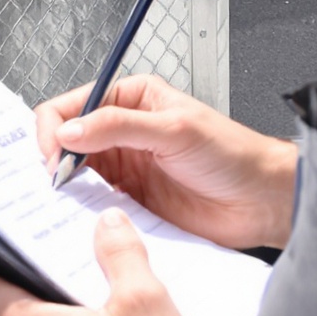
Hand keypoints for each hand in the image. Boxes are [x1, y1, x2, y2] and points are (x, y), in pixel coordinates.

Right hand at [36, 74, 297, 249]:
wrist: (263, 201)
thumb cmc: (233, 155)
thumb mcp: (175, 130)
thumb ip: (119, 127)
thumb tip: (69, 130)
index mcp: (131, 98)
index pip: (72, 105)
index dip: (55, 129)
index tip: (53, 156)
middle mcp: (122, 131)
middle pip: (66, 139)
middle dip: (54, 158)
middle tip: (54, 181)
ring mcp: (124, 167)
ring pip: (75, 174)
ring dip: (66, 186)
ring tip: (63, 201)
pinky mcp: (130, 202)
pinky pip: (93, 204)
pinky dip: (82, 210)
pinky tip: (83, 217)